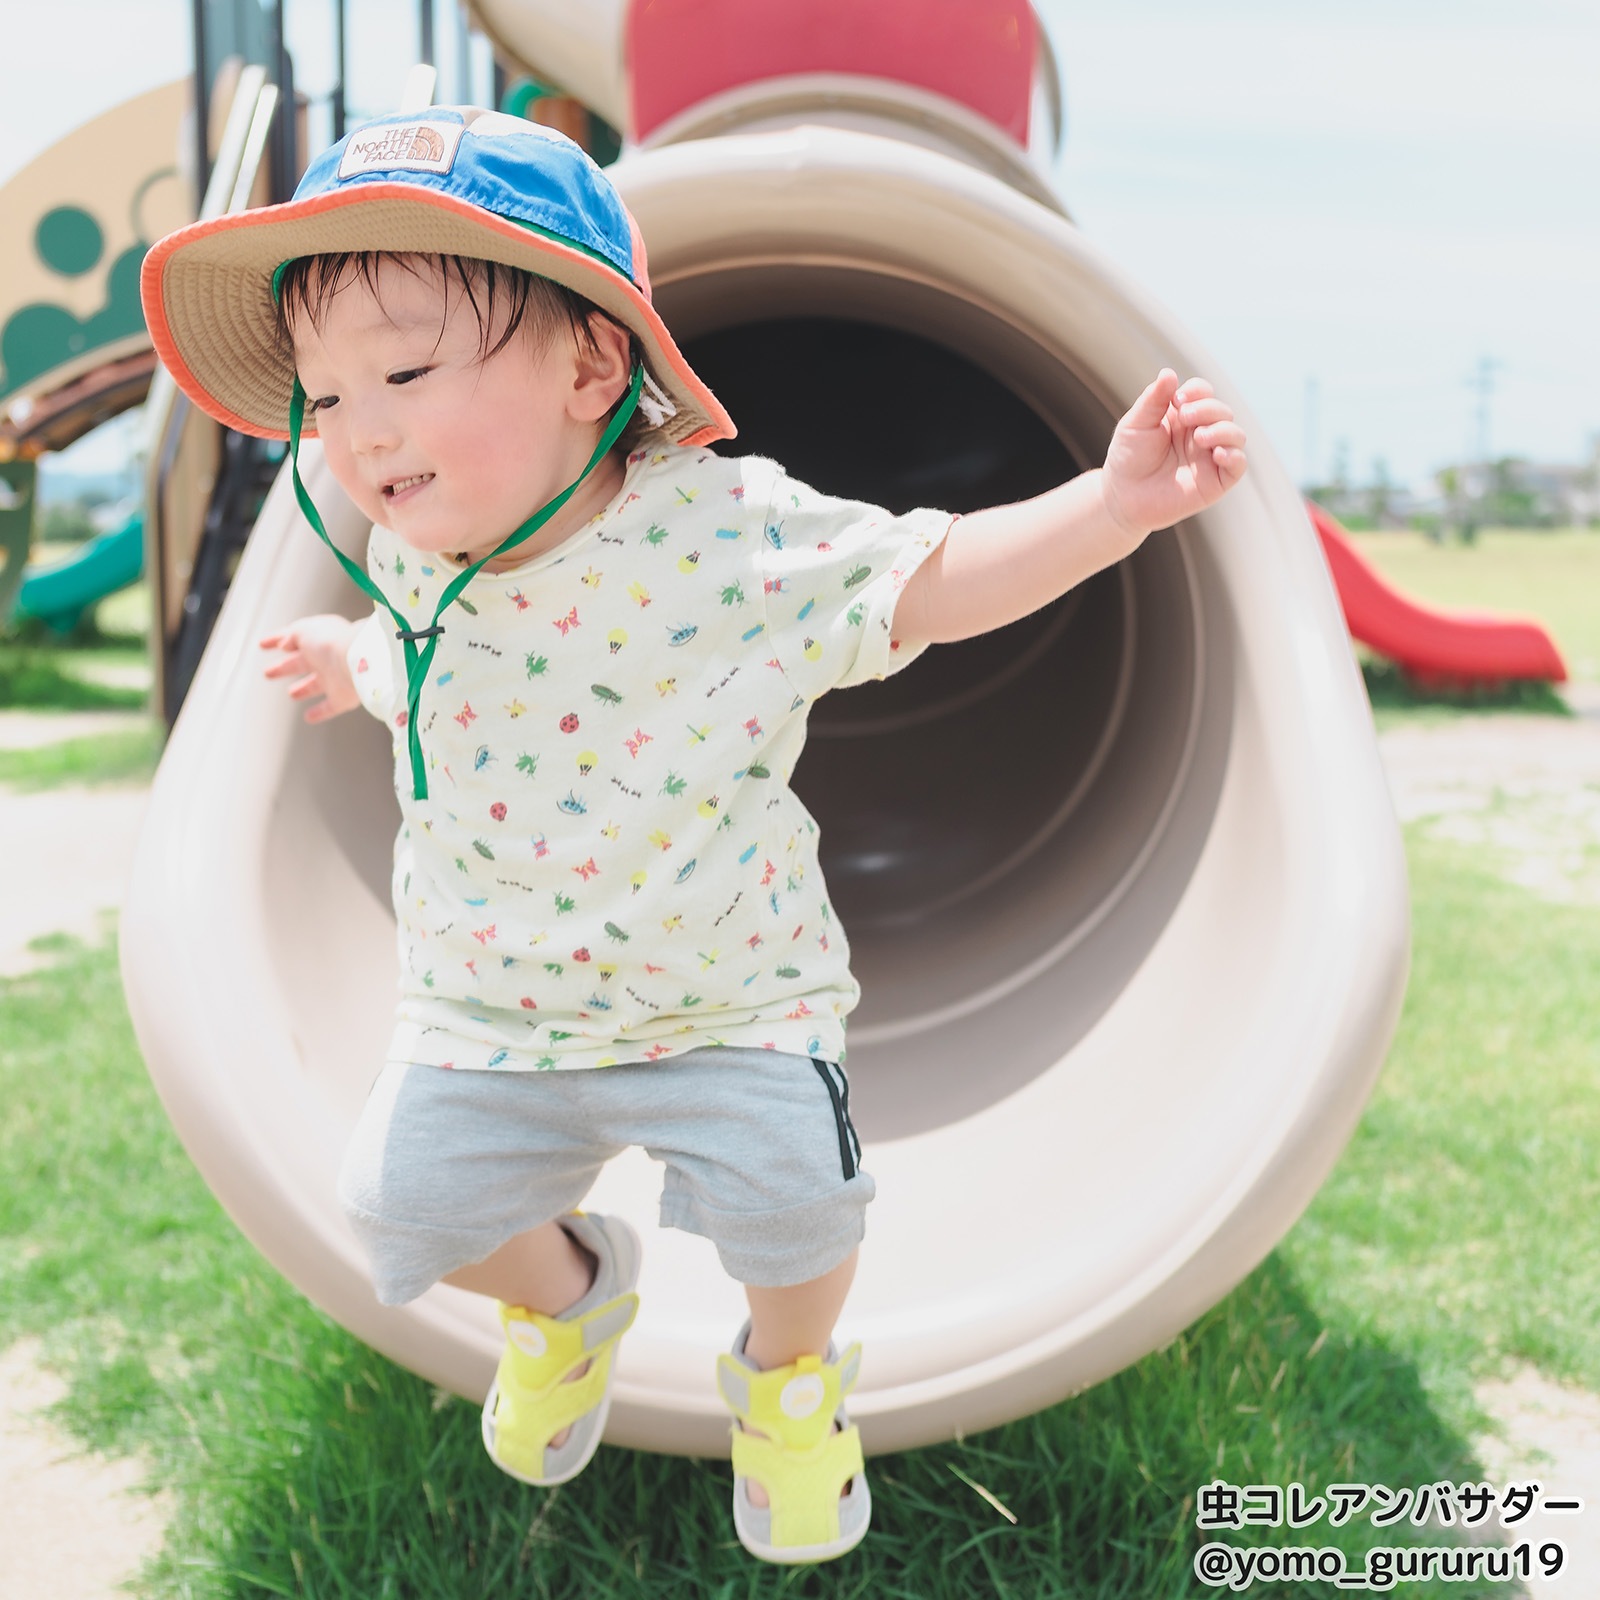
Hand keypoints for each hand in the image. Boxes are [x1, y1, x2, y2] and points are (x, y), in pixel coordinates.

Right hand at [259, 614, 361, 722]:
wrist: (357, 661)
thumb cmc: (330, 641)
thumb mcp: (303, 630)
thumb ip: (291, 635)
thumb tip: (284, 644)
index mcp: (318, 638)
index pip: (295, 638)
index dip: (277, 640)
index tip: (263, 644)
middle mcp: (327, 657)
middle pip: (302, 663)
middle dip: (284, 668)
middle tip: (268, 672)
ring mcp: (336, 678)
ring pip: (316, 685)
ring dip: (303, 689)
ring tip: (292, 693)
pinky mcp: (344, 698)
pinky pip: (330, 707)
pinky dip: (320, 712)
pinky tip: (309, 717)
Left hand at [1100, 369, 1247, 539]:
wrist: (1123, 497)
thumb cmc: (1128, 458)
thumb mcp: (1136, 423)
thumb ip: (1154, 399)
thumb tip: (1169, 372)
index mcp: (1183, 416)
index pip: (1204, 393)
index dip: (1197, 391)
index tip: (1177, 399)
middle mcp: (1200, 433)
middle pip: (1222, 410)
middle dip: (1207, 409)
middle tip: (1184, 417)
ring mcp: (1209, 457)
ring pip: (1236, 435)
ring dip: (1222, 430)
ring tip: (1199, 437)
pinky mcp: (1216, 481)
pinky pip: (1238, 464)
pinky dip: (1234, 456)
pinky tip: (1218, 454)